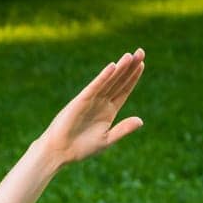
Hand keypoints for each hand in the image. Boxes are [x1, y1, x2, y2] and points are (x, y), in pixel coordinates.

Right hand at [39, 50, 145, 167]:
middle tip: (141, 51)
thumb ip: (123, 129)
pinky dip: (104, 77)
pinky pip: (95, 86)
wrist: (60, 151)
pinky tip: (112, 67)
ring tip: (130, 55)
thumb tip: (141, 121)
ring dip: (119, 68)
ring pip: (109, 81)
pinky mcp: (82, 100)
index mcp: (109, 111)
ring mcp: (92, 99)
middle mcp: (101, 102)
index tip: (142, 64)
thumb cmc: (82, 148)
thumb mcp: (106, 139)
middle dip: (130, 67)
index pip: (124, 90)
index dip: (133, 78)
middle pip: (119, 81)